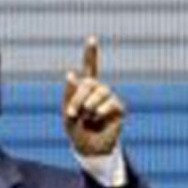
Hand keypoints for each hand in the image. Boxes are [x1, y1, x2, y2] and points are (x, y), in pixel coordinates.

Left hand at [61, 36, 124, 157]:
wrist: (89, 149)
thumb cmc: (76, 131)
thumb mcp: (68, 114)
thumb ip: (69, 94)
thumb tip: (71, 73)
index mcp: (85, 88)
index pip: (90, 67)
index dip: (92, 52)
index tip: (92, 37)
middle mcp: (99, 90)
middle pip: (89, 82)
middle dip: (78, 96)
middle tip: (72, 113)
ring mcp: (109, 98)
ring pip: (101, 91)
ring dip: (89, 104)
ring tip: (86, 117)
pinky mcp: (119, 108)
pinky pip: (111, 103)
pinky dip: (101, 111)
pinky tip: (97, 118)